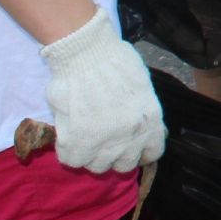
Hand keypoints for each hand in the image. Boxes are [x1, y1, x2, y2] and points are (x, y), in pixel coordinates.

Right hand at [40, 8, 165, 172]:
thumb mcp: (142, 88)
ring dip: (91, 155)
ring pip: (97, 166)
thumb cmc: (115, 62)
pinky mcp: (76, 141)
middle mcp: (131, 136)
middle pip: (124, 165)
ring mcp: (103, 142)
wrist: (87, 53)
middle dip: (115, 156)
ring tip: (84, 138)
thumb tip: (142, 128)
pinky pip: (71, 160)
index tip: (131, 147)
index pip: (152, 152)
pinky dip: (68, 152)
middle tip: (104, 142)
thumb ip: (142, 113)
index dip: (140, 151)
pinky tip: (69, 137)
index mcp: (150, 121)